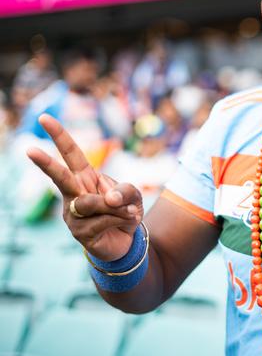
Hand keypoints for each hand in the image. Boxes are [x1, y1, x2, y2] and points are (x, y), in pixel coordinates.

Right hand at [26, 114, 143, 260]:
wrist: (127, 241)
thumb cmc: (125, 211)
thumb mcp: (133, 194)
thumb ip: (125, 191)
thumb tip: (109, 199)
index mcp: (85, 177)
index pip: (70, 153)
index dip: (59, 135)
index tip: (44, 118)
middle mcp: (74, 194)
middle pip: (60, 177)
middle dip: (45, 163)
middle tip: (29, 150)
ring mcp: (73, 215)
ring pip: (91, 203)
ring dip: (117, 207)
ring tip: (130, 212)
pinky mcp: (79, 233)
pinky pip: (102, 220)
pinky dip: (121, 219)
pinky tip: (126, 223)